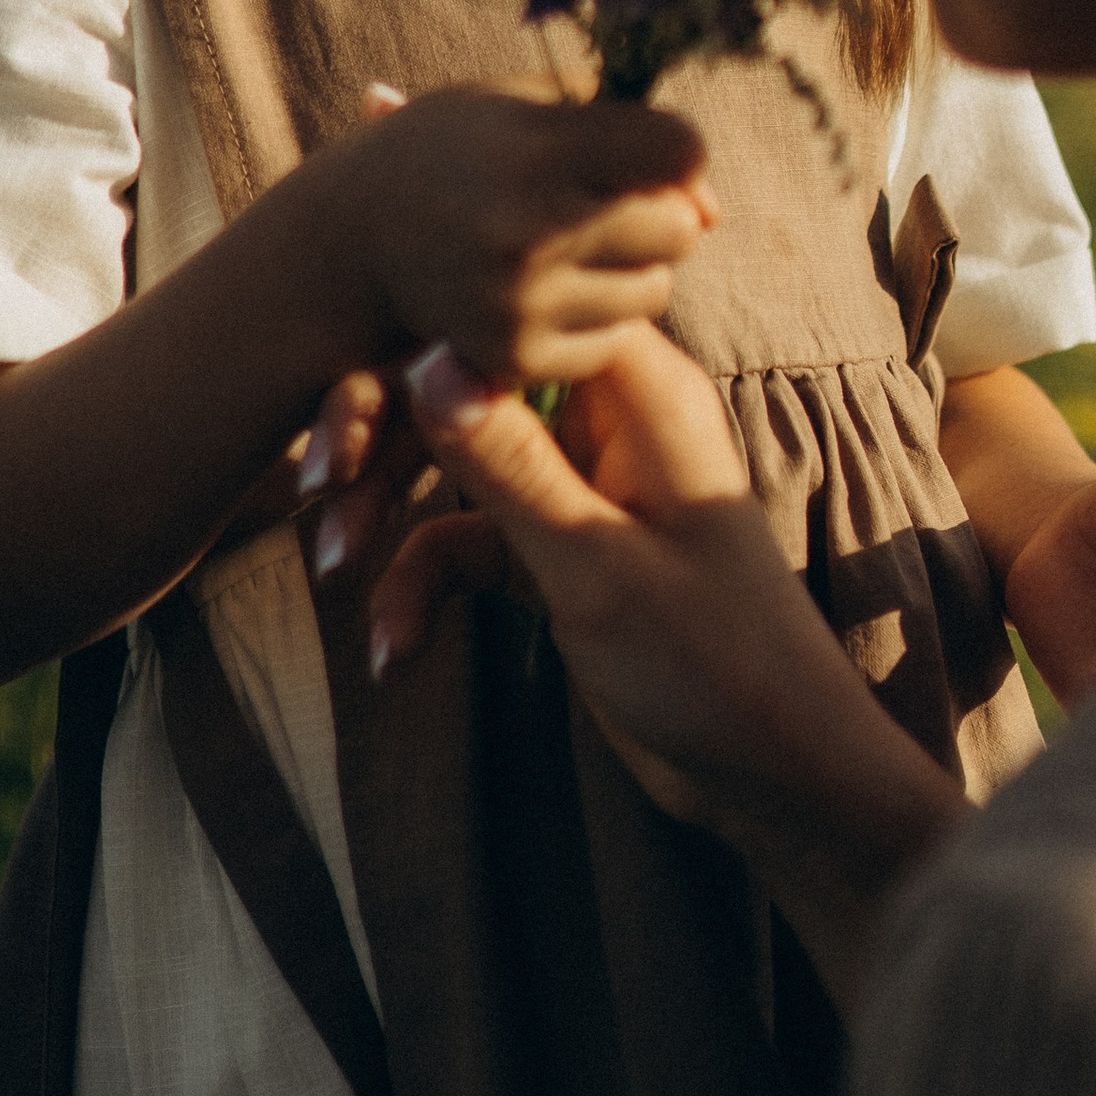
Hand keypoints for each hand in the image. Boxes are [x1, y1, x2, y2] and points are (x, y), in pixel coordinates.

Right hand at [345, 90, 717, 389]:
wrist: (353, 237)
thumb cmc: (459, 149)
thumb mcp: (526, 105)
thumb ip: (627, 131)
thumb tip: (713, 209)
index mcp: (537, 153)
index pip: (678, 149)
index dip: (677, 151)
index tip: (648, 152)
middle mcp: (530, 232)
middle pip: (679, 225)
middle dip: (657, 212)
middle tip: (600, 200)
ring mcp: (521, 303)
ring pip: (654, 289)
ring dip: (630, 268)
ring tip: (565, 243)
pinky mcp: (512, 358)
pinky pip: (613, 340)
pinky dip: (595, 319)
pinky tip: (545, 288)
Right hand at [362, 328, 965, 1004]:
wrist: (778, 774)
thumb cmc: (715, 663)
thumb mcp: (595, 566)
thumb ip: (507, 464)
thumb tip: (424, 358)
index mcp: (639, 393)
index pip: (508, 321)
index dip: (417, 347)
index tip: (344, 414)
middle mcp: (609, 421)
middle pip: (466, 385)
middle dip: (384, 443)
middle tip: (317, 495)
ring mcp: (583, 485)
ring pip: (455, 466)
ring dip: (391, 520)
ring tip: (334, 577)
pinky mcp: (562, 548)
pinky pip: (468, 540)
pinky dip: (426, 584)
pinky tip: (392, 650)